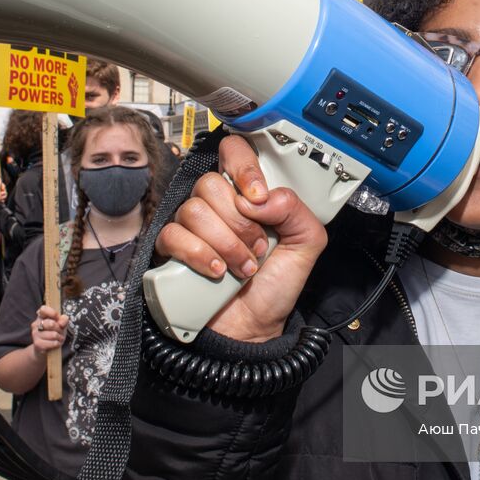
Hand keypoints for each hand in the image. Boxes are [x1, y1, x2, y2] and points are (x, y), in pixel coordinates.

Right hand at [30, 305, 68, 358]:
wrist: (45, 349)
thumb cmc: (53, 334)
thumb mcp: (61, 325)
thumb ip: (63, 320)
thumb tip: (62, 321)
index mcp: (40, 316)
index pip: (43, 309)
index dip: (52, 312)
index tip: (57, 317)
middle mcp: (35, 324)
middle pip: (51, 323)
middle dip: (59, 328)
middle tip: (59, 331)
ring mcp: (35, 334)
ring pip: (53, 334)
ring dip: (59, 337)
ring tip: (58, 338)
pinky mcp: (37, 344)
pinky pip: (53, 343)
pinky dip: (57, 344)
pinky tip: (55, 344)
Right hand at [156, 135, 327, 342]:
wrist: (253, 328)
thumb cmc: (275, 286)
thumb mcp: (306, 245)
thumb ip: (297, 210)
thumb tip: (261, 197)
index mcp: (248, 195)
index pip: (233, 152)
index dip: (243, 167)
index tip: (258, 196)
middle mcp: (218, 205)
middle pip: (211, 184)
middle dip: (241, 222)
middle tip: (258, 247)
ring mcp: (193, 227)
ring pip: (194, 210)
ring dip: (226, 244)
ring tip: (243, 266)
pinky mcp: (173, 250)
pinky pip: (174, 236)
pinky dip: (201, 255)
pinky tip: (218, 272)